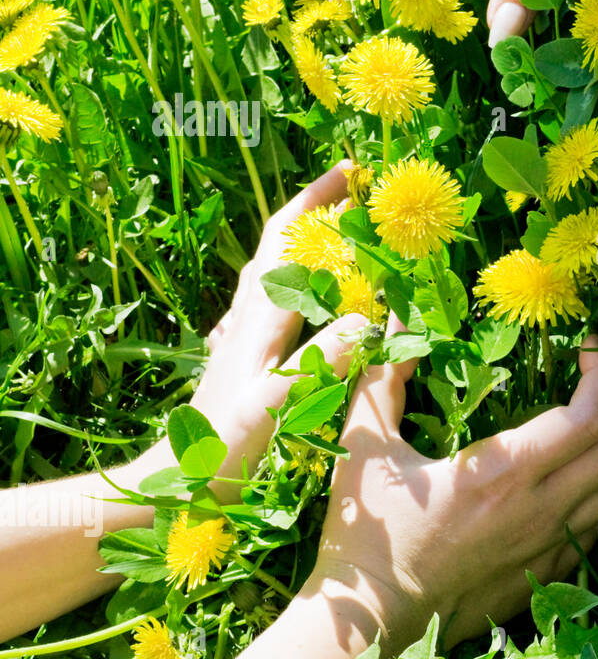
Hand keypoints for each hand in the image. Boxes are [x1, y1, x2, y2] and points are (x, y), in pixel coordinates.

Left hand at [0, 165, 367, 641]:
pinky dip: (302, 285)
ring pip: (276, 273)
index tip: (355, 173)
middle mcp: (247, 318)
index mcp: (257, 319)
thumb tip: (364, 314)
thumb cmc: (221, 450)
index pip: (286, 239)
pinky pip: (278, 305)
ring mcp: (243, 338)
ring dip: (309, 246)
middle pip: (280, 245)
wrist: (173, 485)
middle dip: (318, 212)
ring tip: (350, 238)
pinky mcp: (245, 360)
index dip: (317, 201)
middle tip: (363, 196)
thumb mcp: (276, 406)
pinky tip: (317, 300)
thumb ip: (318, 361)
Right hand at [312, 334, 597, 650]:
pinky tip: (594, 459)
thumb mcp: (364, 447)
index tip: (592, 343)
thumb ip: (385, 377)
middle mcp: (541, 509)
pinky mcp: (552, 571)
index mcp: (502, 474)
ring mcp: (551, 544)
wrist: (373, 624)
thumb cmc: (365, 536)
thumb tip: (397, 317)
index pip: (591, 415)